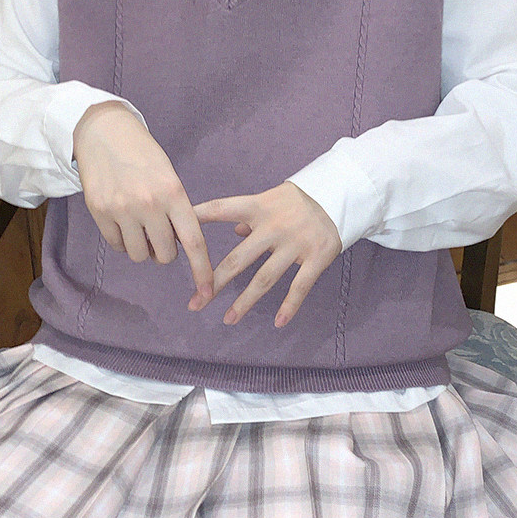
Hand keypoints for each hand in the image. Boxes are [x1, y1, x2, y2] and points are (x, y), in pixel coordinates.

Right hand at [72, 101, 213, 300]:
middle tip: (159, 230)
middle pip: (164, 255)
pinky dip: (122, 241)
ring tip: (140, 224)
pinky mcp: (99, 212)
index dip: (202, 270)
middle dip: (164, 250)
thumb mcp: (169, 176)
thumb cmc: (143, 155)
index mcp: (173, 193)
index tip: (208, 293)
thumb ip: (176, 210)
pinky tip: (122, 220)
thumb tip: (178, 246)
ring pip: (139, 255)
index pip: (193, 241)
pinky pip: (117, 246)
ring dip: (142, 247)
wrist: (103, 131)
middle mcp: (149, 204)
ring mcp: (122, 209)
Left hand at [190, 182, 341, 327]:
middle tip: (196, 302)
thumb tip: (231, 230)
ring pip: (264, 278)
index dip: (198, 219)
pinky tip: (279, 322)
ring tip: (228, 319)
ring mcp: (294, 244)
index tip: (176, 236)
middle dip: (214, 282)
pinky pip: (299, 286)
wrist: (340, 195)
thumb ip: (249, 214)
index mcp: (258, 207)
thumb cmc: (298, 200)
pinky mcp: (315, 257)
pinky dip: (289, 305)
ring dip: (245, 301)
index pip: (221, 209)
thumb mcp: (270, 199)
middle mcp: (273, 226)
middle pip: (237, 259)